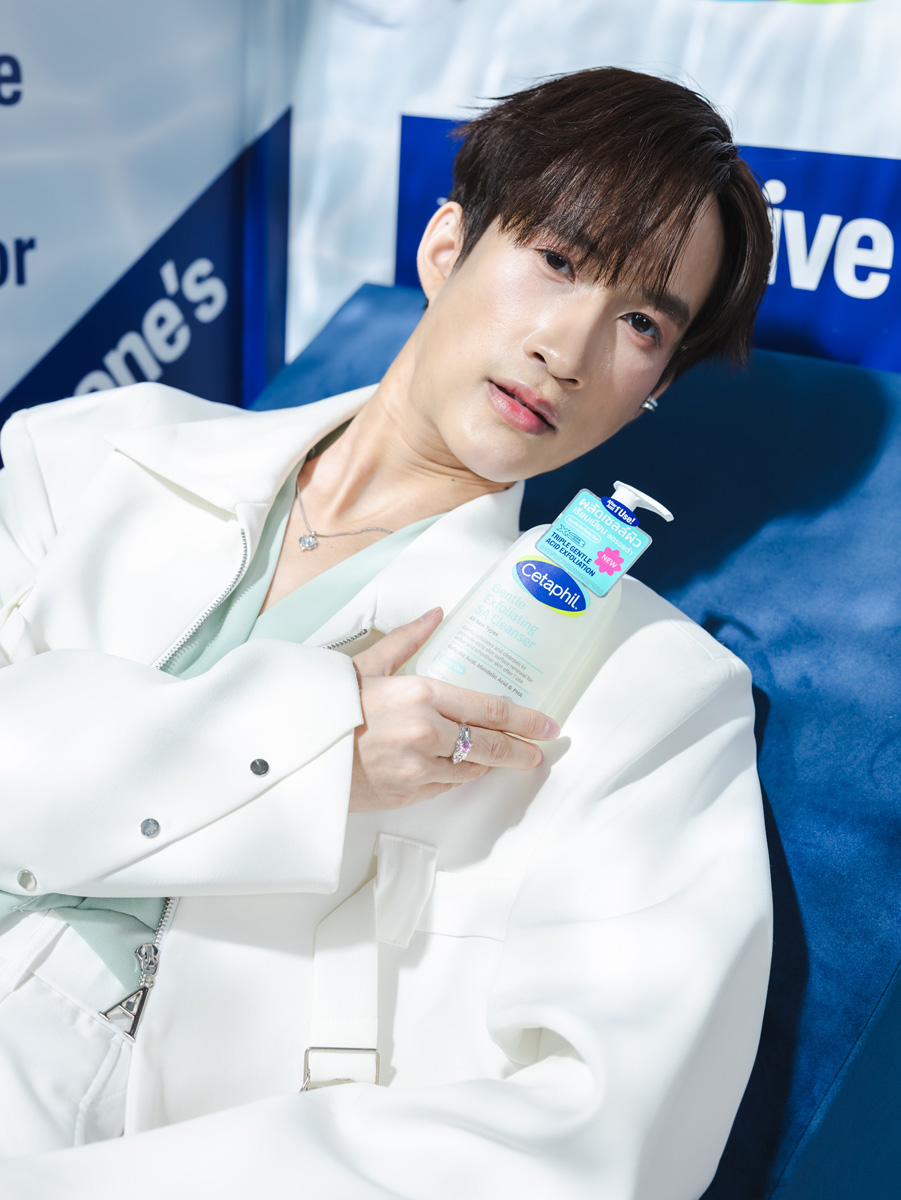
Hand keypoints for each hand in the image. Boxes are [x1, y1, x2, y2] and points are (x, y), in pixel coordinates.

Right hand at [349, 607, 558, 812]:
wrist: (295, 751)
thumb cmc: (330, 704)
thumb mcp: (368, 665)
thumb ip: (408, 641)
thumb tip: (437, 614)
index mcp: (421, 694)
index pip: (490, 710)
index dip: (526, 720)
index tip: (548, 725)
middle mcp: (426, 733)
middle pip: (491, 746)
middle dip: (522, 750)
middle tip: (540, 751)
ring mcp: (418, 768)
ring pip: (471, 769)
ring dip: (489, 763)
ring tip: (505, 757)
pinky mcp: (407, 794)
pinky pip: (447, 786)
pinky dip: (459, 776)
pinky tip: (465, 768)